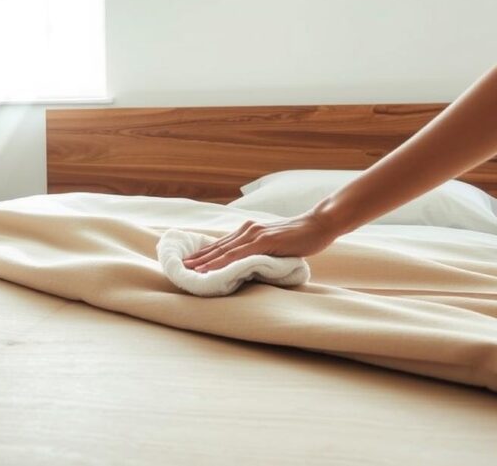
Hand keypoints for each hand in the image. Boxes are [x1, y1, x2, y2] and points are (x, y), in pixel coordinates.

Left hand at [182, 210, 339, 272]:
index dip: (203, 255)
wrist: (318, 225)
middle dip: (197, 259)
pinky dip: (221, 263)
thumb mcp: (275, 247)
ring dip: (204, 262)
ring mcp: (254, 234)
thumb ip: (260, 254)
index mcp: (249, 232)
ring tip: (188, 271)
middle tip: (178, 268)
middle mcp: (247, 230)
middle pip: (217, 247)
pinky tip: (211, 269)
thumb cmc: (300, 239)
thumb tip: (248, 268)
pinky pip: (238, 255)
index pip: (221, 245)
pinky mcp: (263, 241)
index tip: (188, 264)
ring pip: (223, 251)